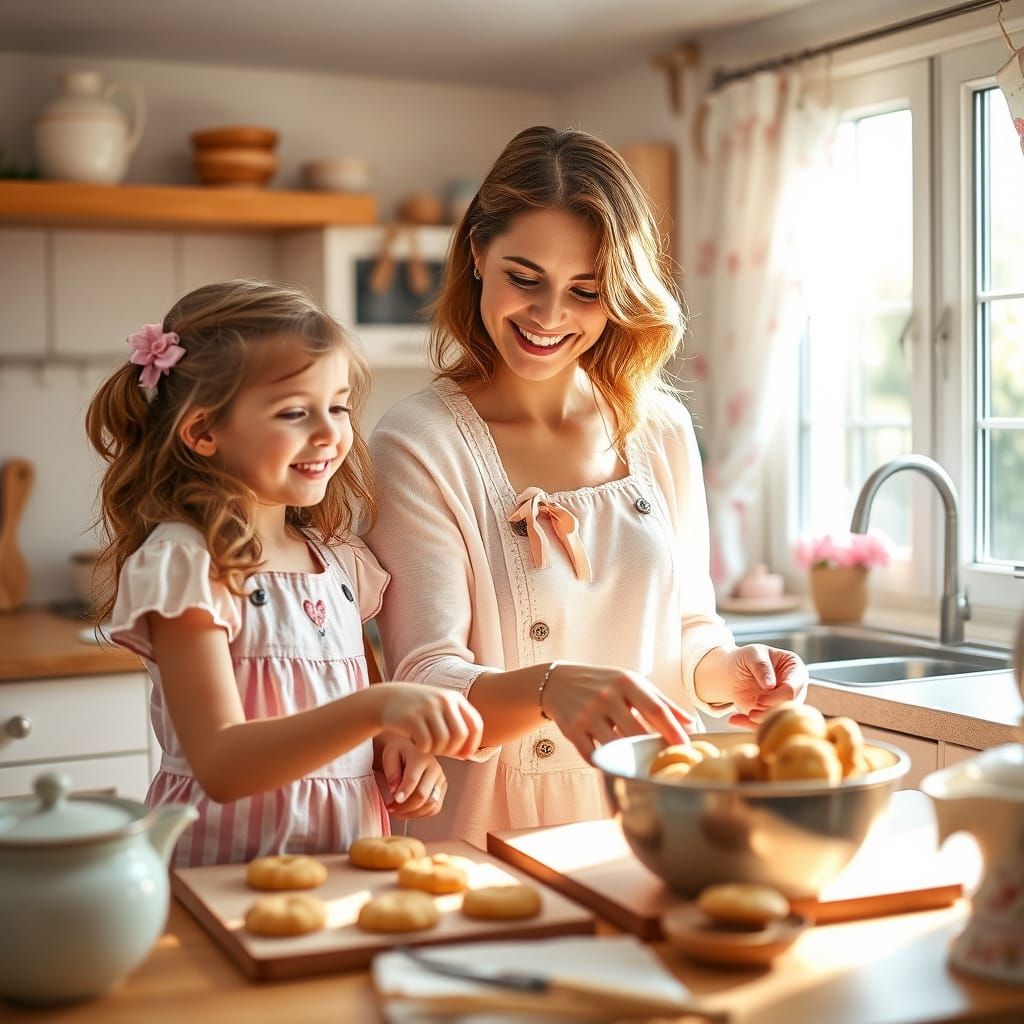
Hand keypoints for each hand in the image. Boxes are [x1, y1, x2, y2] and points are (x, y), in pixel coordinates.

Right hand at [375, 682, 482, 756]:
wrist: (387, 699)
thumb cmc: (419, 711)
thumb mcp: (440, 711)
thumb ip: (456, 729)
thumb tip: (467, 755)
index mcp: (455, 698)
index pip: (475, 724)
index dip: (473, 743)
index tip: (464, 755)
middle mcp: (444, 699)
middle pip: (461, 735)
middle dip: (453, 750)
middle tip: (442, 752)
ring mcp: (427, 707)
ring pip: (443, 741)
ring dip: (437, 751)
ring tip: (429, 747)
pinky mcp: (412, 717)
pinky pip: (426, 744)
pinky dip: (424, 750)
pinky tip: (418, 745)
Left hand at [378, 736, 447, 818]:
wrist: (409, 750)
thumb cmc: (398, 753)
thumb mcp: (390, 756)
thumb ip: (392, 773)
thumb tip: (394, 790)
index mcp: (421, 757)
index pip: (413, 779)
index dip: (402, 793)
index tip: (391, 802)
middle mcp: (435, 768)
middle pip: (423, 795)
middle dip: (404, 807)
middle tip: (390, 808)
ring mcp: (441, 779)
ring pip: (430, 805)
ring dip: (412, 813)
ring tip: (397, 811)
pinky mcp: (442, 789)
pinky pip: (434, 808)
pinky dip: (420, 814)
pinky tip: (407, 811)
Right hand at [541, 662, 695, 760]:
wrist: (558, 682)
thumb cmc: (603, 683)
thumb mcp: (632, 684)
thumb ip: (662, 702)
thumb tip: (691, 724)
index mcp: (626, 682)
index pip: (656, 710)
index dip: (674, 731)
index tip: (688, 748)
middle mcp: (606, 696)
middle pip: (638, 732)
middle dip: (653, 750)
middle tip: (666, 763)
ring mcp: (587, 713)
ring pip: (616, 746)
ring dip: (630, 758)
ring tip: (641, 764)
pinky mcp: (572, 729)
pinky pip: (594, 755)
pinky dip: (607, 762)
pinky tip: (615, 761)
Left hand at [722, 645, 808, 728]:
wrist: (732, 671)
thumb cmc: (746, 658)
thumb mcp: (752, 654)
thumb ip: (762, 666)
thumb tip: (771, 684)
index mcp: (795, 669)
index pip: (793, 688)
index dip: (777, 696)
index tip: (759, 700)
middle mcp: (795, 688)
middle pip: (790, 707)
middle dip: (770, 712)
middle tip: (751, 714)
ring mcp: (785, 703)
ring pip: (780, 719)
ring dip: (760, 722)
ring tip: (739, 717)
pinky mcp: (773, 713)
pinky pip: (767, 725)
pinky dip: (750, 725)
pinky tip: (735, 720)